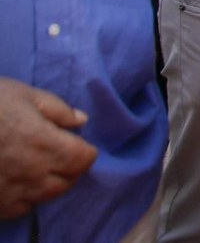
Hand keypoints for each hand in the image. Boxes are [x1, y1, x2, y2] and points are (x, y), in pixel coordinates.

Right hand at [0, 78, 97, 219]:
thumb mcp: (25, 95)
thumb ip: (57, 110)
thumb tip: (81, 121)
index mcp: (44, 143)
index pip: (83, 159)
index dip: (85, 151)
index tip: (78, 143)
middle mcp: (30, 172)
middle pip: (67, 181)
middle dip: (71, 168)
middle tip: (62, 155)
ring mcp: (9, 190)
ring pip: (44, 196)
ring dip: (50, 183)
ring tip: (41, 167)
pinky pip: (18, 208)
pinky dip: (25, 198)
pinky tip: (19, 181)